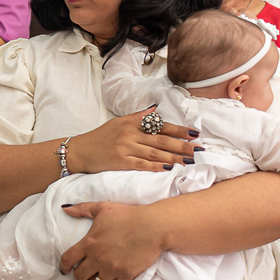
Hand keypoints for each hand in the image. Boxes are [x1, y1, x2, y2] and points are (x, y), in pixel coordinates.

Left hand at [58, 201, 165, 279]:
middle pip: (80, 276)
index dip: (64, 266)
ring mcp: (112, 269)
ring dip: (95, 279)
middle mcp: (98, 258)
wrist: (153, 227)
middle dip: (80, 275)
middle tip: (84, 271)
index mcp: (89, 243)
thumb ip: (82, 209)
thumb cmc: (128, 215)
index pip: (68, 260)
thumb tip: (65, 208)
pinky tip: (111, 277)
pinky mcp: (126, 275)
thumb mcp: (103, 208)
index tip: (65, 269)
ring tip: (98, 274)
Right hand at [70, 106, 196, 173]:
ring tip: (189, 162)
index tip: (195, 134)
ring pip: (155, 153)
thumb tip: (155, 110)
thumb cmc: (100, 137)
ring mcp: (125, 148)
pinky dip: (156, 167)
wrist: (80, 151)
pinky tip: (168, 169)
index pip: (160, 126)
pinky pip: (142, 164)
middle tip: (199, 150)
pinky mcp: (120, 161)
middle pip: (161, 141)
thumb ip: (138, 117)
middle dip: (183, 146)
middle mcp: (130, 134)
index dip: (179, 130)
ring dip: (174, 158)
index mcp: (132, 123)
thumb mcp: (118, 122)